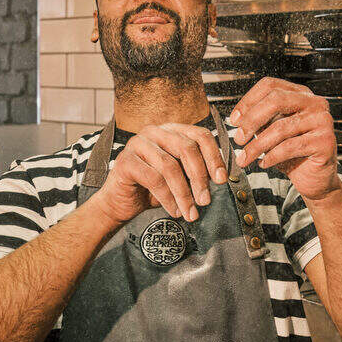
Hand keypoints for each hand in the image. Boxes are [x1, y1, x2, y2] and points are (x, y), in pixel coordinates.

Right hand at [92, 123, 227, 225]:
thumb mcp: (180, 176)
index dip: (214, 157)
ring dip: (184, 193)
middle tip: (205, 200)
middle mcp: (155, 131)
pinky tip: (173, 209)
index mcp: (171, 130)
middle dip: (200, 177)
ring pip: (170, 166)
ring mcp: (138, 143)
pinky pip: (154, 178)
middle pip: (187, 148)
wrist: (120, 203)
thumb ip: (196, 170)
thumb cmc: (151, 189)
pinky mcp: (125, 160)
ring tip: (190, 212)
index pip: (200, 135)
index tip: (221, 179)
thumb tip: (220, 176)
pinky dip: (167, 198)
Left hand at [230, 77, 341, 201]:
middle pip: (276, 100)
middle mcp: (314, 102)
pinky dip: (272, 156)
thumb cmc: (293, 153)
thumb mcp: (271, 131)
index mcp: (300, 94)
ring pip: (281, 127)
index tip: (234, 119)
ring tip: (245, 157)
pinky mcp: (325, 141)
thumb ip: (259, 120)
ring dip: (257, 145)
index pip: (270, 85)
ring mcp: (322, 120)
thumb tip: (238, 120)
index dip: (248, 101)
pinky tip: (264, 163)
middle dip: (252, 120)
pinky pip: (290, 146)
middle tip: (239, 138)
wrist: (314, 177)